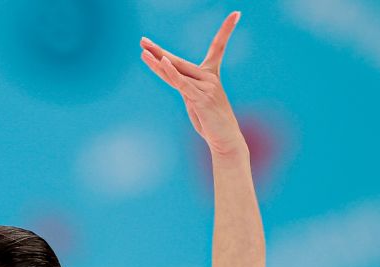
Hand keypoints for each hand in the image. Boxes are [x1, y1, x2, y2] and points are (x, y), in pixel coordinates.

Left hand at [139, 11, 246, 157]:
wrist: (226, 140)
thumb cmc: (211, 123)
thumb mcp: (196, 102)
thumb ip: (185, 88)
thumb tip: (172, 77)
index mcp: (211, 76)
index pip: (219, 46)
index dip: (227, 29)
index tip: (237, 13)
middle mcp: (210, 77)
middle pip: (180, 60)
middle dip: (159, 51)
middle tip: (142, 41)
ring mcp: (206, 87)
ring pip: (176, 70)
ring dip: (157, 61)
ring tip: (142, 50)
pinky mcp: (200, 98)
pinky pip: (181, 83)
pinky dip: (170, 72)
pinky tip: (161, 61)